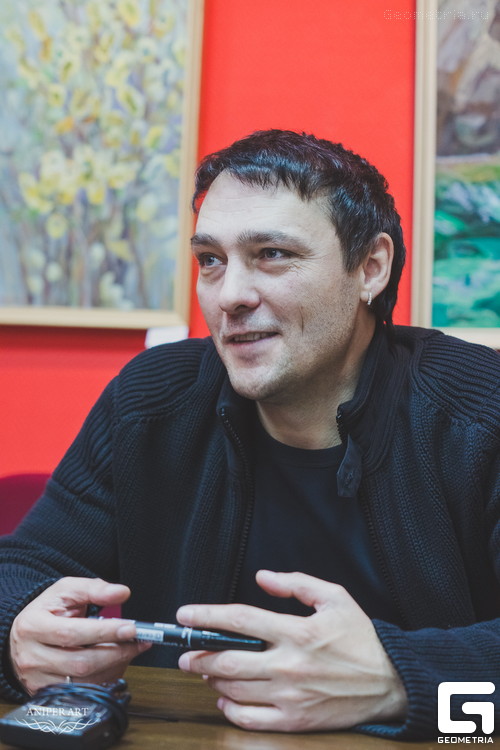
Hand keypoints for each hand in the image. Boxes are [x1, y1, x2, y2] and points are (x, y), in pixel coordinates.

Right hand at [9, 577, 150, 694]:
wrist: (26, 632)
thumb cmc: (48, 610)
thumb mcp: (67, 590)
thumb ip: (95, 589)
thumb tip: (121, 593)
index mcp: (32, 626)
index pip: (72, 633)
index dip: (105, 632)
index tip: (130, 628)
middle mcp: (31, 656)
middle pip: (80, 662)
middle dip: (116, 652)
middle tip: (137, 641)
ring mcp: (36, 678)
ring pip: (84, 681)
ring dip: (114, 666)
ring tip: (129, 649)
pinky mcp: (44, 692)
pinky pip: (81, 691)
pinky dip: (104, 678)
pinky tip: (114, 663)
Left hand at [177, 570, 406, 731]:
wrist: (389, 682)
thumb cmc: (361, 638)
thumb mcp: (334, 597)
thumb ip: (295, 584)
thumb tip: (262, 578)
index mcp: (297, 631)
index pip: (240, 620)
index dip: (207, 615)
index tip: (186, 614)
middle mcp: (289, 664)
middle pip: (229, 659)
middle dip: (197, 655)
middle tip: (184, 652)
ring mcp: (290, 696)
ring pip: (235, 689)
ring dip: (212, 679)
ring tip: (204, 670)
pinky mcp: (295, 719)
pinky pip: (251, 719)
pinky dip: (231, 709)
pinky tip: (225, 697)